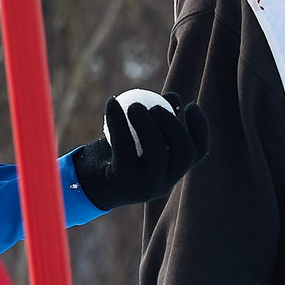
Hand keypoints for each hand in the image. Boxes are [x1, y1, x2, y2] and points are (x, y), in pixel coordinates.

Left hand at [71, 92, 210, 209]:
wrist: (84, 181)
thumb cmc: (116, 154)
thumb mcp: (139, 136)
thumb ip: (157, 120)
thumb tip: (173, 97)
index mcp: (172, 172)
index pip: (199, 151)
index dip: (200, 127)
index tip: (190, 104)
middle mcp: (164, 184)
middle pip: (184, 152)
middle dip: (174, 124)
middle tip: (155, 107)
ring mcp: (145, 186)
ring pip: (158, 152)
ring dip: (148, 123)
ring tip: (133, 106)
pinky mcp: (122, 182)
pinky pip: (125, 148)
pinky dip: (118, 122)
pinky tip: (111, 103)